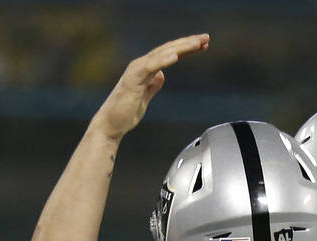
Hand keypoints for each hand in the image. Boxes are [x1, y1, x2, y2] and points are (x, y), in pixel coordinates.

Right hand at [91, 34, 209, 140]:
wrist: (110, 125)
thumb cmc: (125, 113)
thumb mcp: (145, 97)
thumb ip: (152, 85)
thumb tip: (161, 76)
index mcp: (146, 69)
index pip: (169, 54)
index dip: (186, 49)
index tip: (203, 45)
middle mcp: (141, 66)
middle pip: (168, 50)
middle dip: (188, 43)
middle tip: (206, 38)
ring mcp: (136, 71)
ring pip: (162, 54)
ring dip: (181, 47)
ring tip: (197, 43)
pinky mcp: (133, 79)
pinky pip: (150, 66)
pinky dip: (163, 60)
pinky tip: (175, 56)